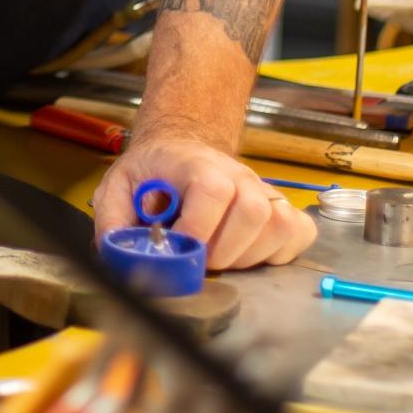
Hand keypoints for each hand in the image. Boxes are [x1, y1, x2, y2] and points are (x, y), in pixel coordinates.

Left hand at [92, 123, 315, 270]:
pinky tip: (251, 256)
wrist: (181, 152)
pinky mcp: (282, 210)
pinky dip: (281, 253)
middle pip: (252, 211)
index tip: (180, 248)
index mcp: (196, 165)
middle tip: (202, 260)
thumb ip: (113, 221)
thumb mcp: (118, 188)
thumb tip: (119, 256)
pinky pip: (300, 233)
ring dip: (251, 255)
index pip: (212, 190)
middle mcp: (238, 175)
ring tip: (223, 259)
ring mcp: (264, 192)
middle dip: (225, 250)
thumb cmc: (152, 174)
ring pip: (280, 225)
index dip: (198, 227)